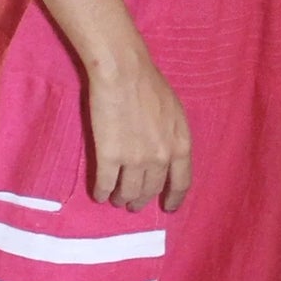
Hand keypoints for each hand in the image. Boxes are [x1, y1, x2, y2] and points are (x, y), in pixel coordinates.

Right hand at [85, 50, 192, 213]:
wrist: (123, 72)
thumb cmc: (149, 83)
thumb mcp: (174, 111)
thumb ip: (172, 136)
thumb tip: (166, 153)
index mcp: (181, 144)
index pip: (181, 182)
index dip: (174, 199)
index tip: (168, 208)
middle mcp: (161, 157)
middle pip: (152, 190)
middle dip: (142, 200)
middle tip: (134, 203)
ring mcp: (135, 160)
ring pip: (128, 192)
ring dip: (122, 198)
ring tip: (116, 199)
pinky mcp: (109, 157)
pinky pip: (105, 185)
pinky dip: (101, 192)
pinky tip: (99, 194)